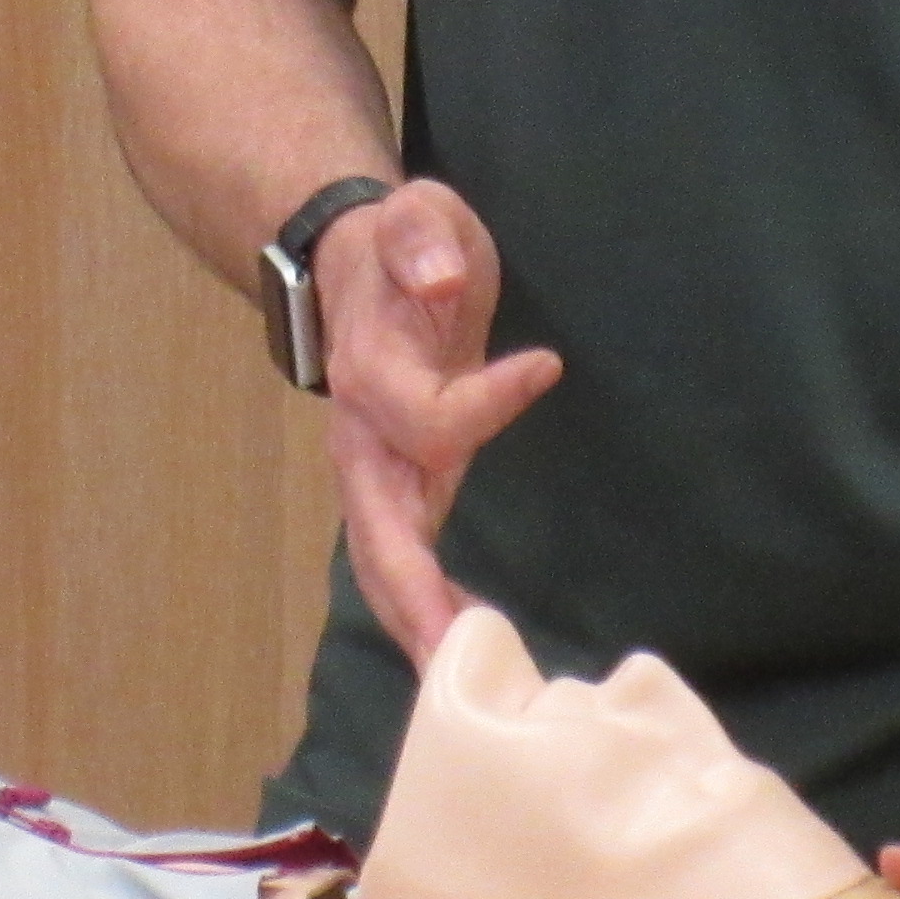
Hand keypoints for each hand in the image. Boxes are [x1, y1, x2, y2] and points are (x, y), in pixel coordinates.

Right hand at [315, 184, 560, 666]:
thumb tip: (441, 278)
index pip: (426, 412)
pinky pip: (404, 562)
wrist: (354, 267)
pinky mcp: (401, 488)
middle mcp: (365, 437)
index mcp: (373, 370)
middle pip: (376, 531)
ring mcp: (377, 472)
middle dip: (411, 595)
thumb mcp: (415, 214)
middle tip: (455, 656)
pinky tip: (469, 653)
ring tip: (464, 684)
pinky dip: (427, 612)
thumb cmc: (401, 244)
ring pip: (382, 563)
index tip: (545, 364)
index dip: (483, 400)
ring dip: (418, 624)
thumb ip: (419, 237)